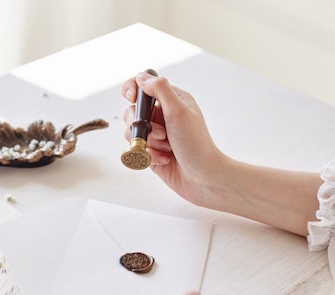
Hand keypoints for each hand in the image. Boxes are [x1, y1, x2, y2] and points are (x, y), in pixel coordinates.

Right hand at [121, 72, 227, 206]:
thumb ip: (159, 90)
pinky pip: (137, 150)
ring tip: (166, 149)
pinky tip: (165, 159)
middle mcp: (163, 116)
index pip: (144, 86)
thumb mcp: (179, 111)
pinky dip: (149, 155)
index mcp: (172, 100)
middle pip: (133, 111)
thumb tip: (141, 77)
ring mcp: (156, 135)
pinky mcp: (151, 152)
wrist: (203, 178)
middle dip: (142, 125)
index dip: (132, 90)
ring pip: (133, 132)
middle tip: (161, 133)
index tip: (131, 98)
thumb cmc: (197, 145)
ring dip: (148, 142)